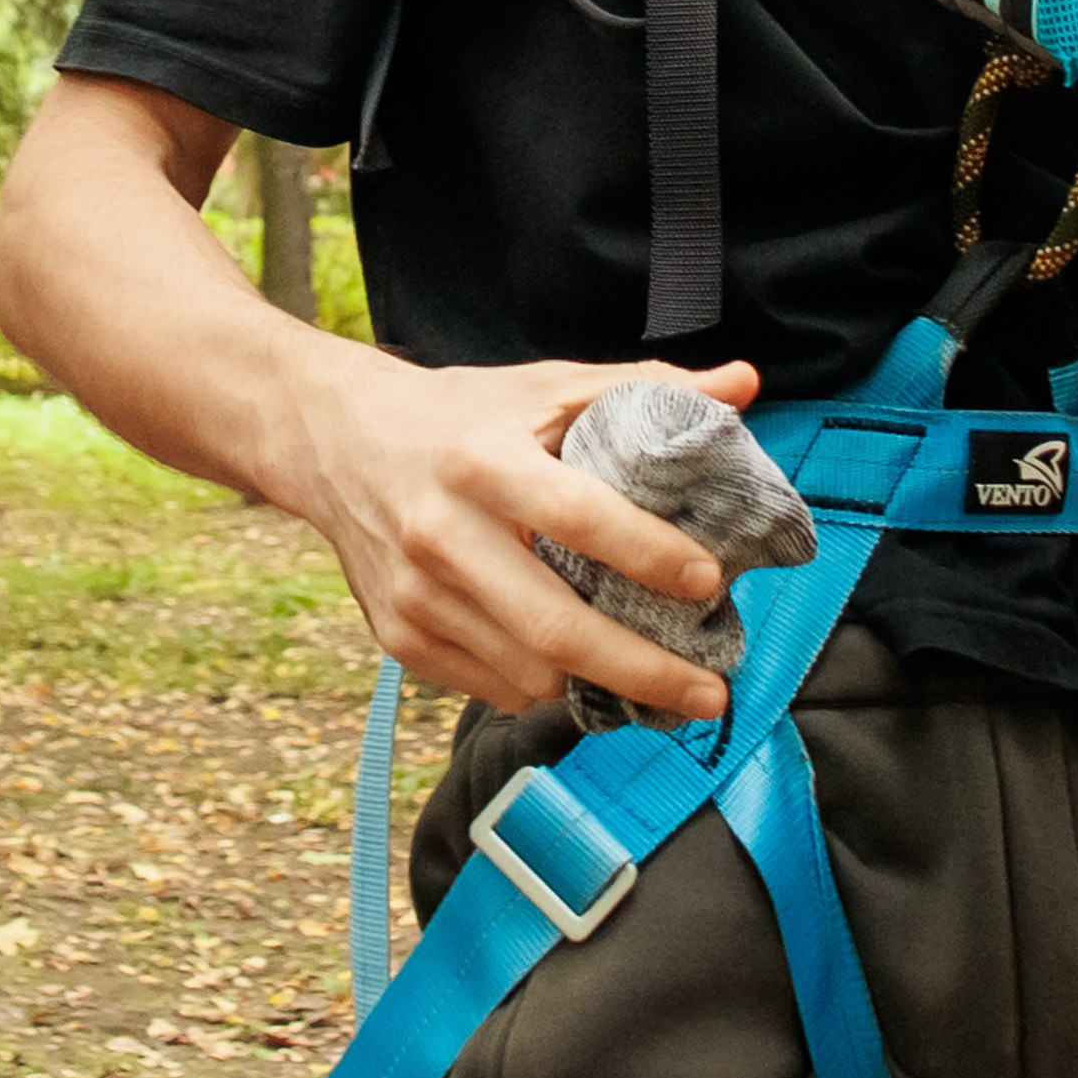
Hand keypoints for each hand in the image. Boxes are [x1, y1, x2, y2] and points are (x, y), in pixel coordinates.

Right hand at [285, 344, 761, 719]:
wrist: (333, 441)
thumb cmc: (457, 414)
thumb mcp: (543, 385)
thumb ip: (644, 387)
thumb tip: (744, 384)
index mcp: (481, 459)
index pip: (576, 515)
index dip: (648, 553)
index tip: (709, 581)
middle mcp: (441, 532)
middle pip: (554, 628)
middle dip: (643, 671)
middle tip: (711, 693)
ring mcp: (415, 594)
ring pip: (527, 672)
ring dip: (597, 683)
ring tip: (653, 677)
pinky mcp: (399, 635)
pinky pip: (491, 686)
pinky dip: (543, 684)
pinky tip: (575, 664)